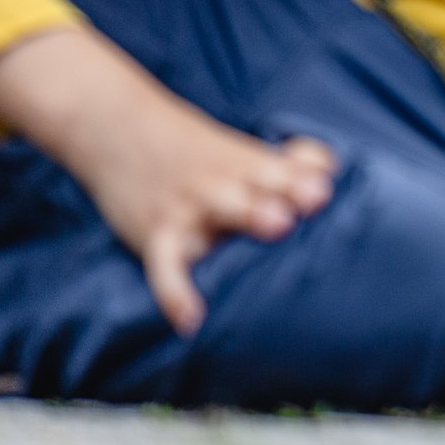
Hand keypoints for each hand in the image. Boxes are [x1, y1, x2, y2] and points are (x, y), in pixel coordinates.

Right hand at [0, 26, 336, 336]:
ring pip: (221, 209)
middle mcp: (223, 182)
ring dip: (248, 213)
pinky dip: (173, 291)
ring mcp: (189, 206)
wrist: (113, 125)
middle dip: (286, 189)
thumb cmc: (189, 151)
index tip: (331, 182)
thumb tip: (330, 167)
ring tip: (279, 225)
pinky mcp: (154, 232)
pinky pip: (165, 265)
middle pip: (260, 182)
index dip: (308, 173)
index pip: (285, 165)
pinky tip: (189, 319)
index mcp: (247, 163)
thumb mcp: (234, 152)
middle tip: (316, 197)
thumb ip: (283, 164)